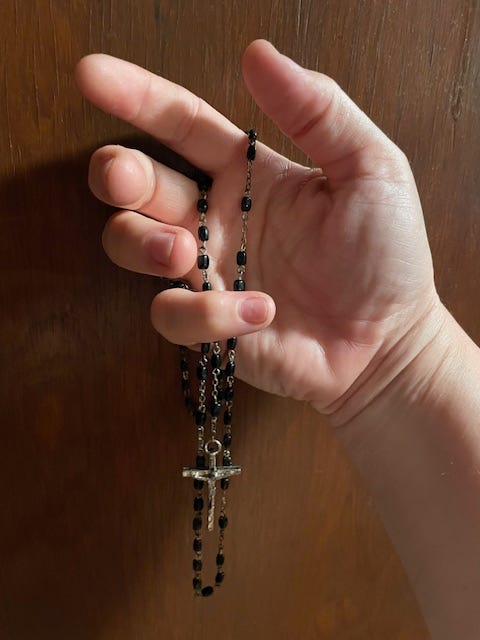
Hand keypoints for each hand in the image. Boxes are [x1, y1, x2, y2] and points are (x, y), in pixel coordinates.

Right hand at [75, 39, 440, 413]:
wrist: (389, 341)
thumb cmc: (387, 255)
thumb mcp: (370, 168)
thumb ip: (318, 110)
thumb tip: (258, 53)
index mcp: (249, 173)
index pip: (181, 124)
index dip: (136, 97)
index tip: (92, 75)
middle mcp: (217, 218)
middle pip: (135, 184)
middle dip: (116, 173)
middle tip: (127, 177)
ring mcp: (208, 272)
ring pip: (129, 244)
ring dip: (139, 243)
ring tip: (182, 251)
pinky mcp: (209, 326)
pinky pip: (172, 314)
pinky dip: (206, 314)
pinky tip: (260, 312)